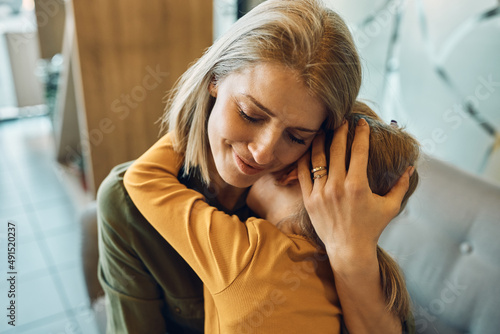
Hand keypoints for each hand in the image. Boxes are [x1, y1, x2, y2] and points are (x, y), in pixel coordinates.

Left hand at [297, 118, 412, 262]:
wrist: (348, 249)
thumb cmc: (371, 228)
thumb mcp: (390, 207)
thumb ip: (401, 185)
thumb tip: (410, 167)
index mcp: (358, 186)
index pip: (359, 151)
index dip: (361, 134)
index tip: (361, 123)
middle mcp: (337, 186)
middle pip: (337, 149)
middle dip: (340, 131)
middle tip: (342, 121)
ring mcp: (321, 192)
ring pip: (318, 158)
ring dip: (321, 140)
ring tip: (324, 130)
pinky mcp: (309, 199)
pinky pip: (303, 173)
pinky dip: (305, 159)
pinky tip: (310, 149)